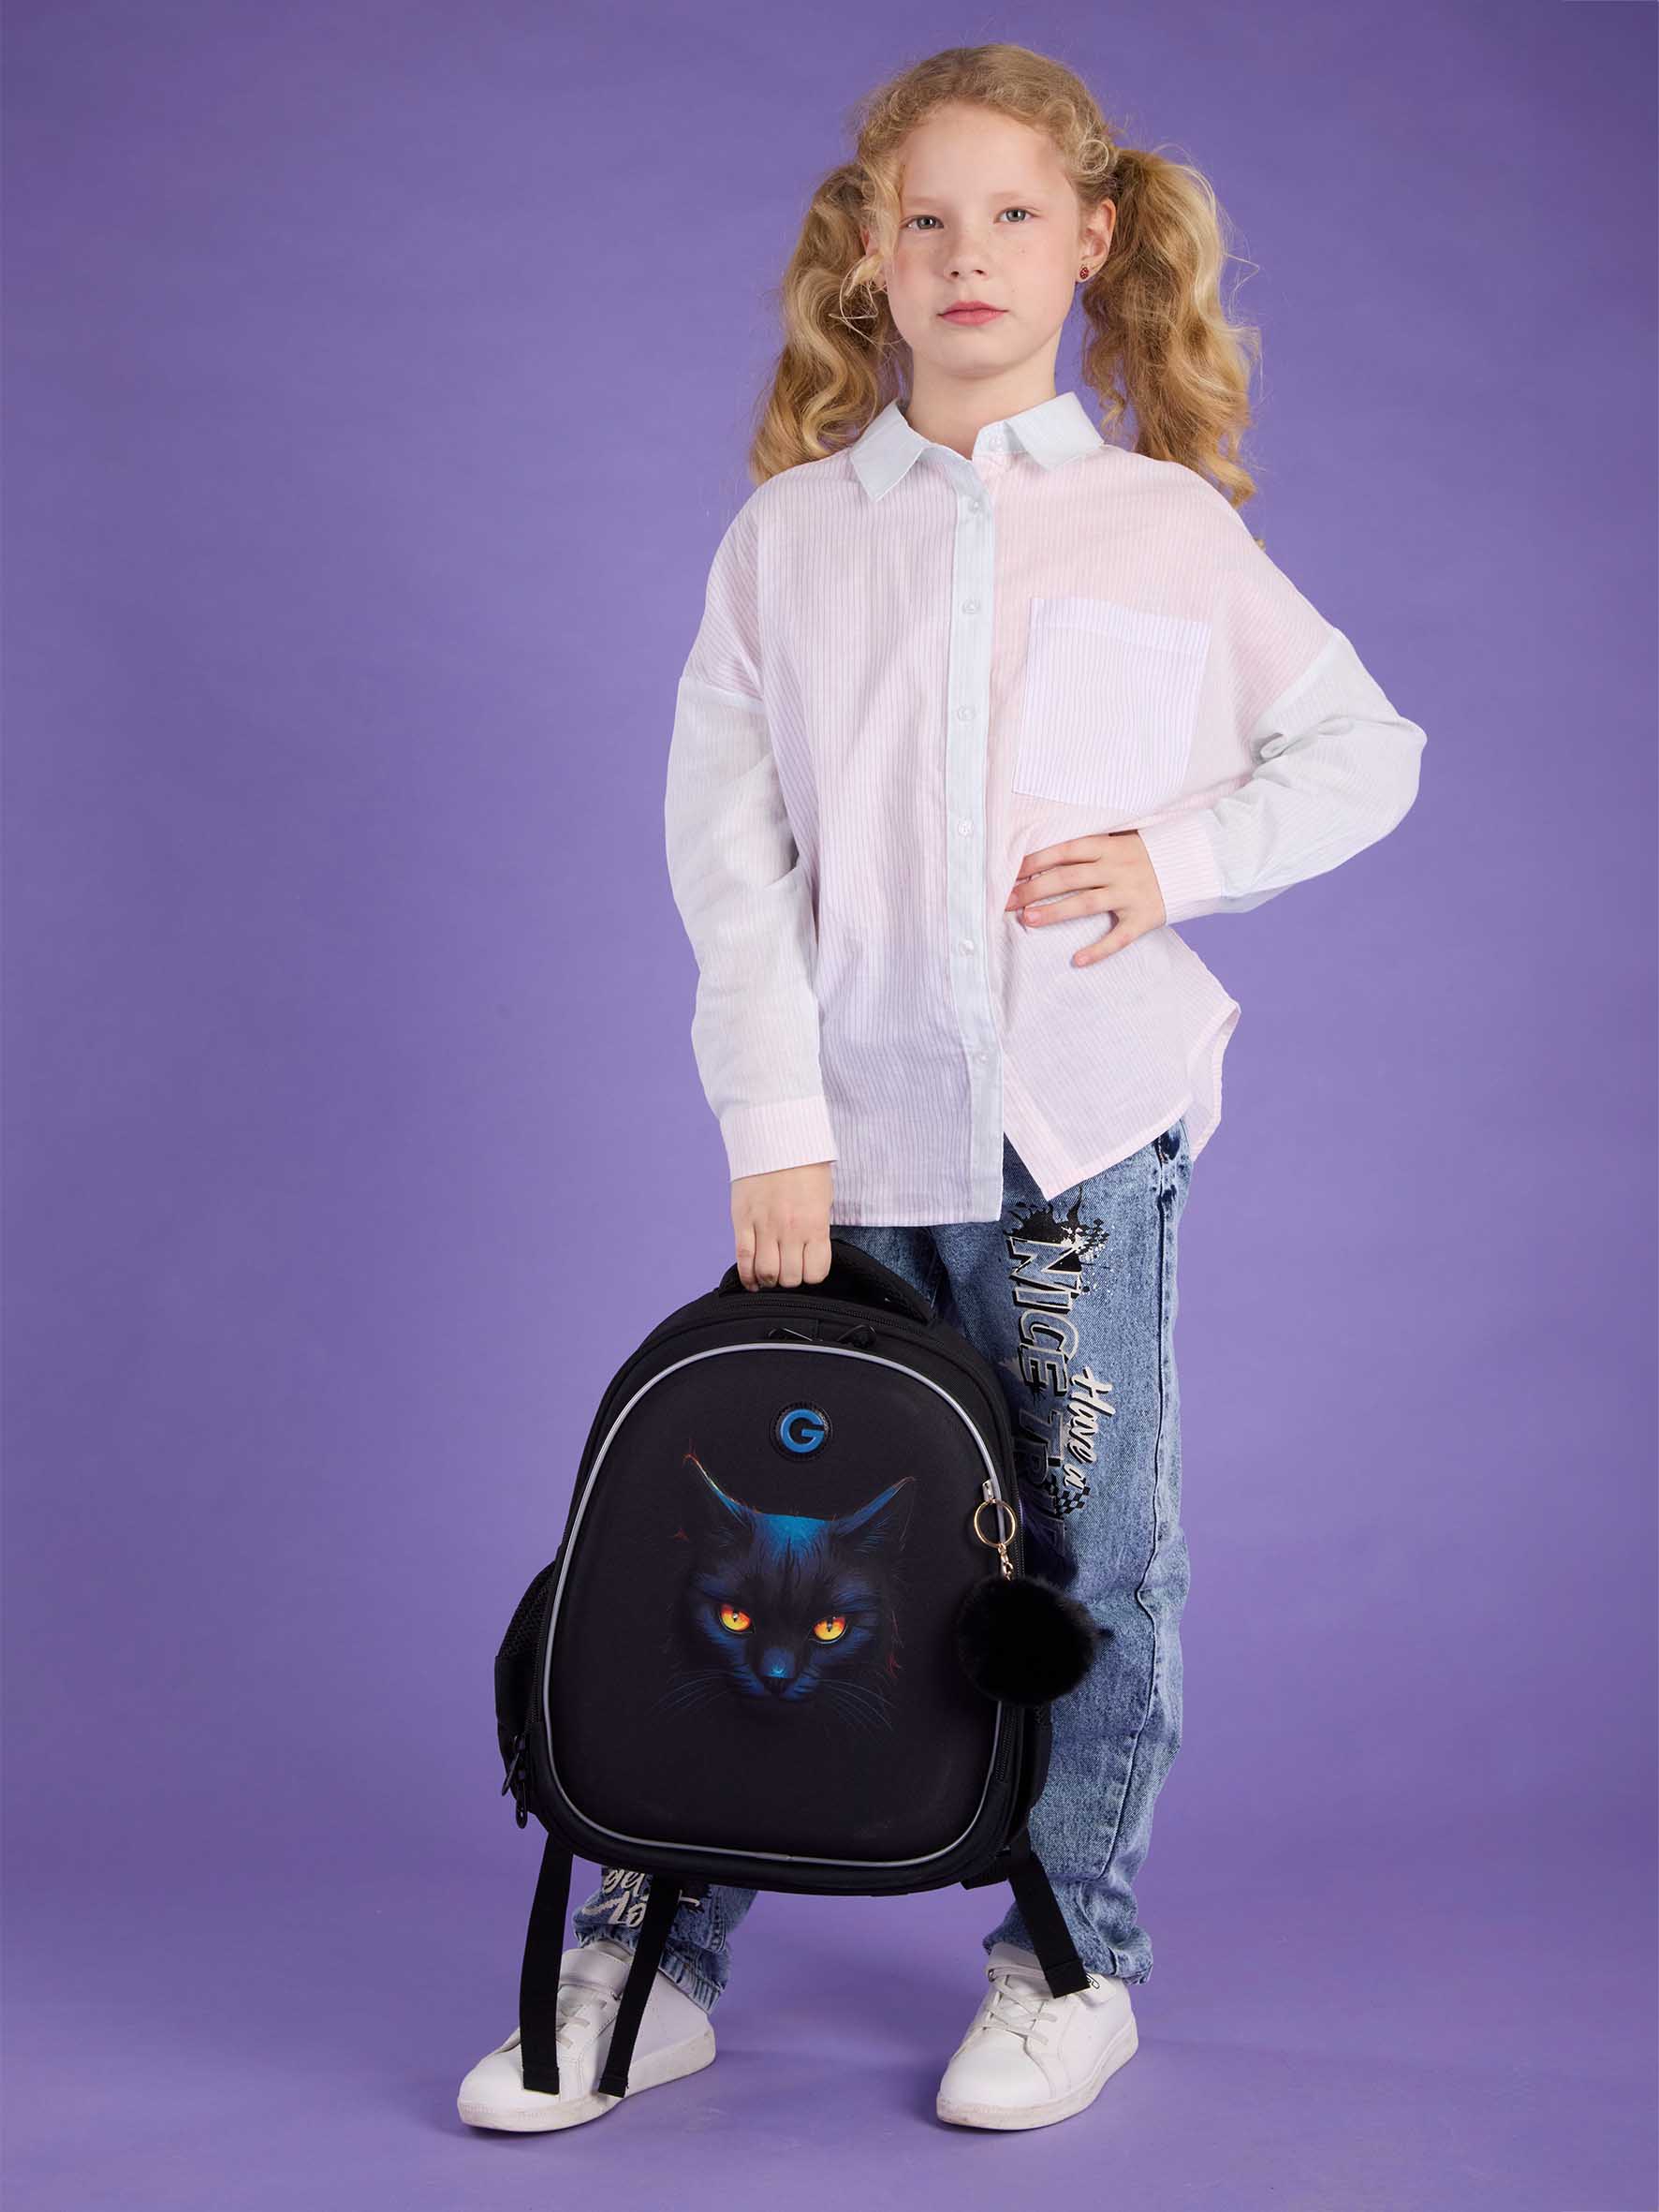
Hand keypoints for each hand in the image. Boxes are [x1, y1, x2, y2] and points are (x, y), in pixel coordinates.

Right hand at [731, 1161, 834, 1290]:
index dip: (811, 1275)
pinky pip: (743, 1258)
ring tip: (769, 1274)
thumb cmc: (805, 1167)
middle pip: (789, 1278)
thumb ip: (816, 1230)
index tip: (806, 1269)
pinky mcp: (742, 1220)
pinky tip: (751, 1280)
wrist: (777, 1138)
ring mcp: (764, 1226)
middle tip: (786, 1270)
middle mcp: (791, 1230)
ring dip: (768, 1279)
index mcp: (815, 1225)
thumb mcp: (823, 1200)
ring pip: (766, 1273)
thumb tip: (808, 1255)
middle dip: (789, 1279)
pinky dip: (747, 1275)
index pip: (815, 1273)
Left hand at [1004, 830, 1166, 964]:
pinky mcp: (1143, 917)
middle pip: (1068, 878)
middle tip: (1005, 901)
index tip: (1009, 872)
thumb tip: (1045, 857)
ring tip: (1027, 919)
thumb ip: (1090, 848)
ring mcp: (1130, 894)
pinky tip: (1077, 960)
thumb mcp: (1121, 839)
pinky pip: (1119, 937)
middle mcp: (1117, 869)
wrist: (1197, 862)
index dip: (1035, 861)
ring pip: (1086, 904)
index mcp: (1108, 846)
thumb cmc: (1148, 852)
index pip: (1064, 851)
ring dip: (1055, 912)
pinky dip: (1099, 950)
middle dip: (1033, 889)